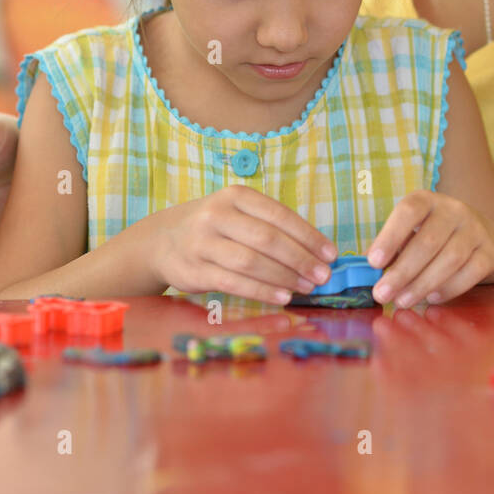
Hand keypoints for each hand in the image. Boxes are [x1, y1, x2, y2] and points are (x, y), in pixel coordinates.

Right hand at [150, 184, 337, 302]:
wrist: (163, 240)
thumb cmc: (215, 227)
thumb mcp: (238, 213)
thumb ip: (272, 227)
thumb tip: (317, 253)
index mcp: (236, 196)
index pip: (279, 215)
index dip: (308, 236)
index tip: (331, 254)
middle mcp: (217, 215)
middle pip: (267, 239)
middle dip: (300, 259)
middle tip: (323, 275)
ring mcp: (203, 243)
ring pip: (251, 261)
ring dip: (284, 277)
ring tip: (307, 288)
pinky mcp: (194, 270)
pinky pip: (234, 282)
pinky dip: (262, 291)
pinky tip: (282, 297)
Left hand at [367, 190, 493, 307]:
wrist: (479, 234)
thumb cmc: (433, 234)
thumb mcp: (411, 231)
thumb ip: (393, 248)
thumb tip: (372, 272)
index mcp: (427, 200)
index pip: (408, 211)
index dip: (390, 236)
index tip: (374, 262)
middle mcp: (454, 210)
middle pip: (428, 241)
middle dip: (402, 271)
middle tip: (383, 294)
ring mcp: (475, 229)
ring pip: (450, 259)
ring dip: (423, 284)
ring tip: (402, 301)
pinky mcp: (490, 252)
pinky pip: (471, 273)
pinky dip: (449, 288)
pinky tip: (431, 298)